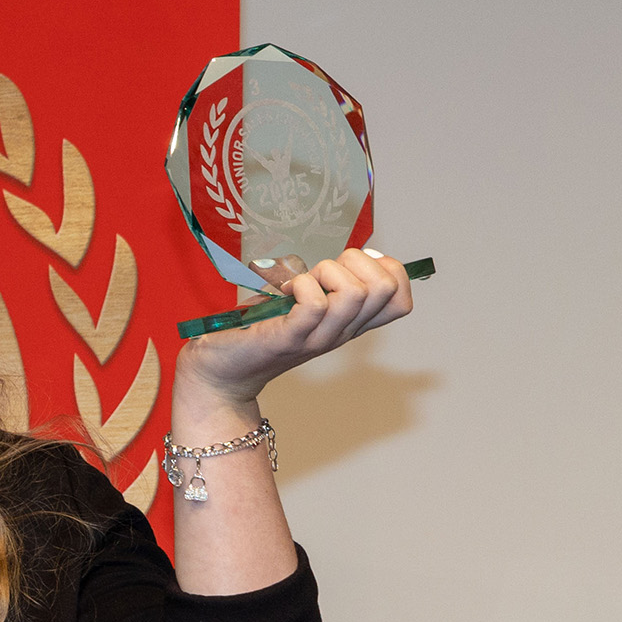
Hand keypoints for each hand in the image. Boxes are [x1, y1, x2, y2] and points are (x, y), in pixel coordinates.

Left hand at [176, 247, 413, 405]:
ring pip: (355, 293)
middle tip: (321, 272)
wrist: (220, 368)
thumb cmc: (259, 325)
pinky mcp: (289, 338)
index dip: (388, 269)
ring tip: (300, 282)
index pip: (401, 298)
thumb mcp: (304, 299)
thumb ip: (328, 280)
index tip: (351, 265)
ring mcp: (318, 337)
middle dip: (355, 262)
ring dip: (326, 272)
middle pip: (385, 288)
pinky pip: (315, 304)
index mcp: (351, 323)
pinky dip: (301, 284)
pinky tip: (285, 291)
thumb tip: (353, 254)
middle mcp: (342, 332)